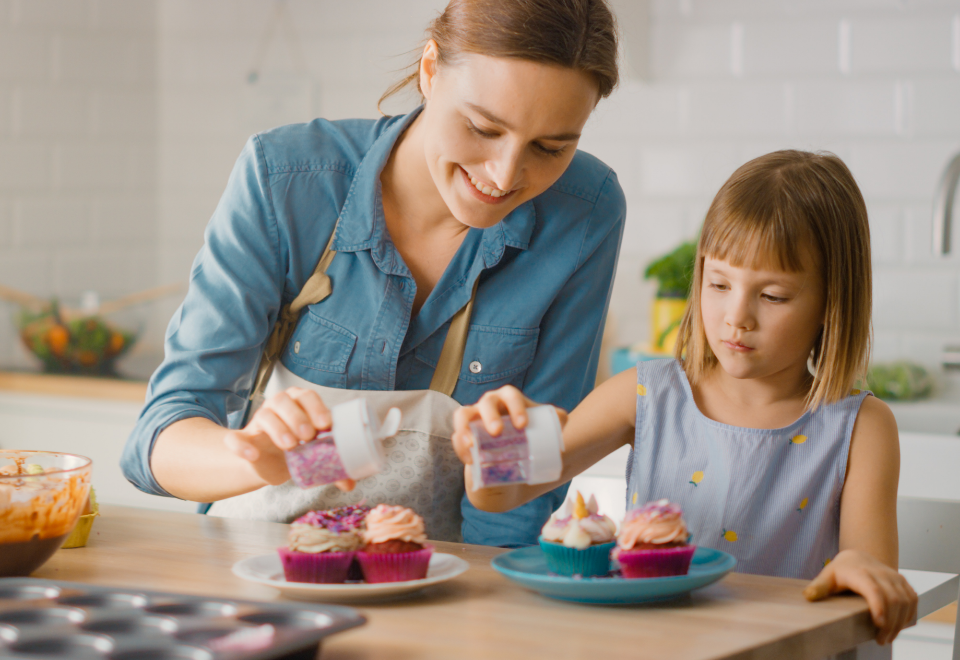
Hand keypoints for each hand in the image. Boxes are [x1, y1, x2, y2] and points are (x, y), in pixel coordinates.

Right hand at [222, 386, 355, 490]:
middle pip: (284, 400)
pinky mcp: (242, 439)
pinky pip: (234, 438)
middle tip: (308, 436)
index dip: (316, 408)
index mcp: (299, 403)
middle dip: (297, 417)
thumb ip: (332, 466)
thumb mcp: (315, 455)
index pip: (307, 396)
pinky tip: (252, 455)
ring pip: (264, 414)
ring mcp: (258, 421)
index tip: (325, 425)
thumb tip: (350, 484)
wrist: (268, 462)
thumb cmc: (297, 450)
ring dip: (278, 428)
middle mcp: (278, 406)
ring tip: (290, 446)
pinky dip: (241, 445)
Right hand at [451, 385, 566, 464]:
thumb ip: (555, 420)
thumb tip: (562, 417)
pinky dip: (460, 447)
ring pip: (463, 415)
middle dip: (489, 416)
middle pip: (486, 403)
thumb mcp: (543, 429)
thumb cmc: (528, 437)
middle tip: (497, 433)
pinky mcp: (463, 435)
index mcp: (509, 398)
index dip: (515, 407)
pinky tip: (469, 459)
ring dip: (465, 428)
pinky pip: (457, 437)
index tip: (523, 425)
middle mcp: (489, 404)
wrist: (513, 460)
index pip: (511, 396)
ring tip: (471, 445)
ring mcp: (473, 418)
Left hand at [803, 548, 916, 644]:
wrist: (858, 557)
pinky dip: (909, 615)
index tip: (879, 625)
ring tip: (888, 638)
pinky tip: (899, 627)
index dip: (879, 606)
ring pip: (906, 601)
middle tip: (881, 640)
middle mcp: (881, 574)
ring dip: (900, 622)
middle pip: (893, 599)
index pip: (874, 590)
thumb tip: (808, 596)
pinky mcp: (903, 582)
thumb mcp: (827, 576)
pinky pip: (913, 599)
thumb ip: (819, 586)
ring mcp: (894, 577)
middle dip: (890, 623)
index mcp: (860, 573)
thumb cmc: (841, 570)